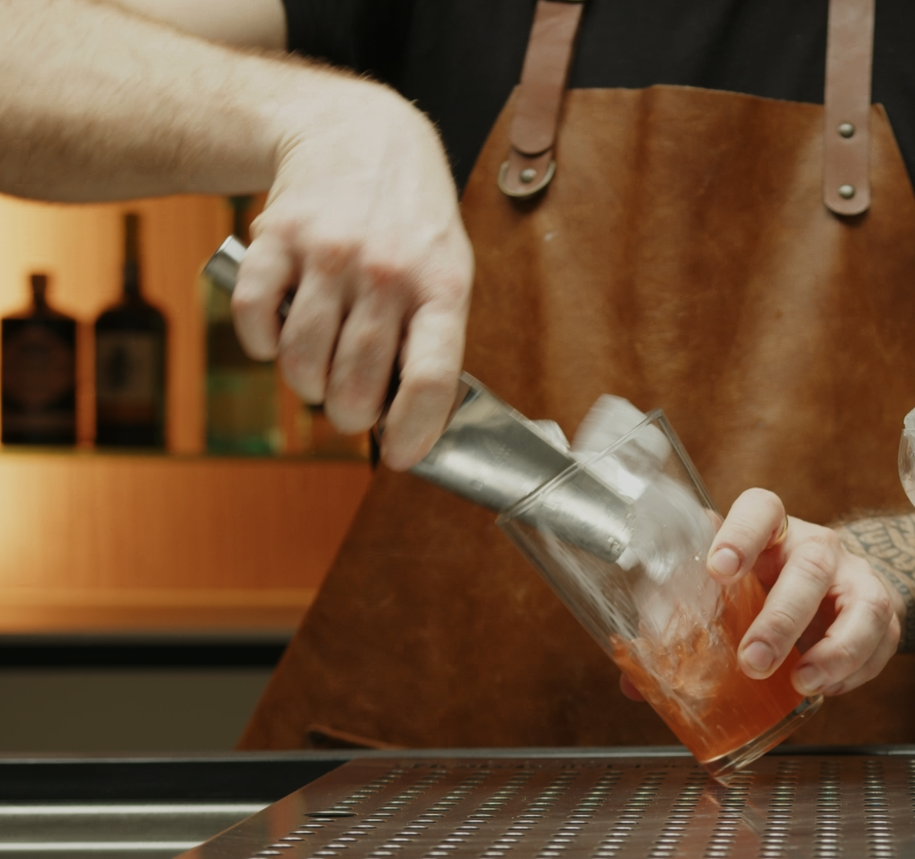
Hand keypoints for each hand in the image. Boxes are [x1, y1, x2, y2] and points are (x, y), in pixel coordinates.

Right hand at [230, 77, 472, 470]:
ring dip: (305, 385)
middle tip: (349, 413)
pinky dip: (260, 343)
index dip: (412, 431)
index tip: (398, 456)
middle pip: (358, 382)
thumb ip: (432, 337)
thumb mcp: (447, 270)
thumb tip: (413, 417)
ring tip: (317, 377)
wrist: (360, 134)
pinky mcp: (277, 238)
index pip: (430, 378)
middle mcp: (387, 272)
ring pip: (303, 360)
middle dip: (349, 416)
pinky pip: (255, 317)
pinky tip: (278, 338)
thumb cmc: (411, 219)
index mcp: (441, 287)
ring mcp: (330, 255)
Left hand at [621, 488, 902, 701]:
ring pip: (859, 603)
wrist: (836, 589)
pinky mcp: (881, 614)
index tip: (718, 569)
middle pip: (809, 566)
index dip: (741, 534)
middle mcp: (816, 547)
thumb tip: (633, 681)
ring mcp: (854, 578)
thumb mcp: (730, 595)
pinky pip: (878, 640)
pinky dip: (853, 670)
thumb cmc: (768, 589)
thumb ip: (685, 628)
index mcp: (771, 531)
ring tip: (801, 683)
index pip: (761, 508)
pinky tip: (826, 688)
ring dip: (832, 650)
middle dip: (781, 618)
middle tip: (753, 661)